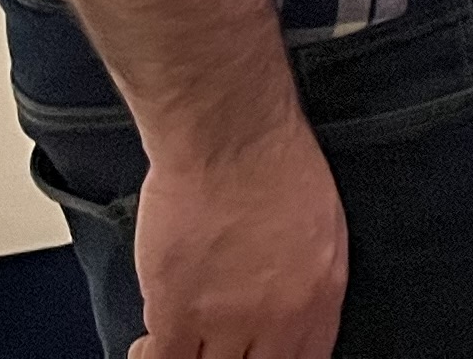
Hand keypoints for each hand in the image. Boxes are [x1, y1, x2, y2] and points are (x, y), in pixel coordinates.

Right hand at [129, 122, 345, 358]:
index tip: (257, 354)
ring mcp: (225, 319)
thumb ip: (310, 285)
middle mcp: (276, 319)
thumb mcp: (324, 229)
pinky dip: (151, 358)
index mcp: (320, 298)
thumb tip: (291, 318)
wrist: (232, 136)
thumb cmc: (277, 163)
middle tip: (217, 348)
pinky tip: (148, 345)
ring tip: (185, 346)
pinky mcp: (175, 311)